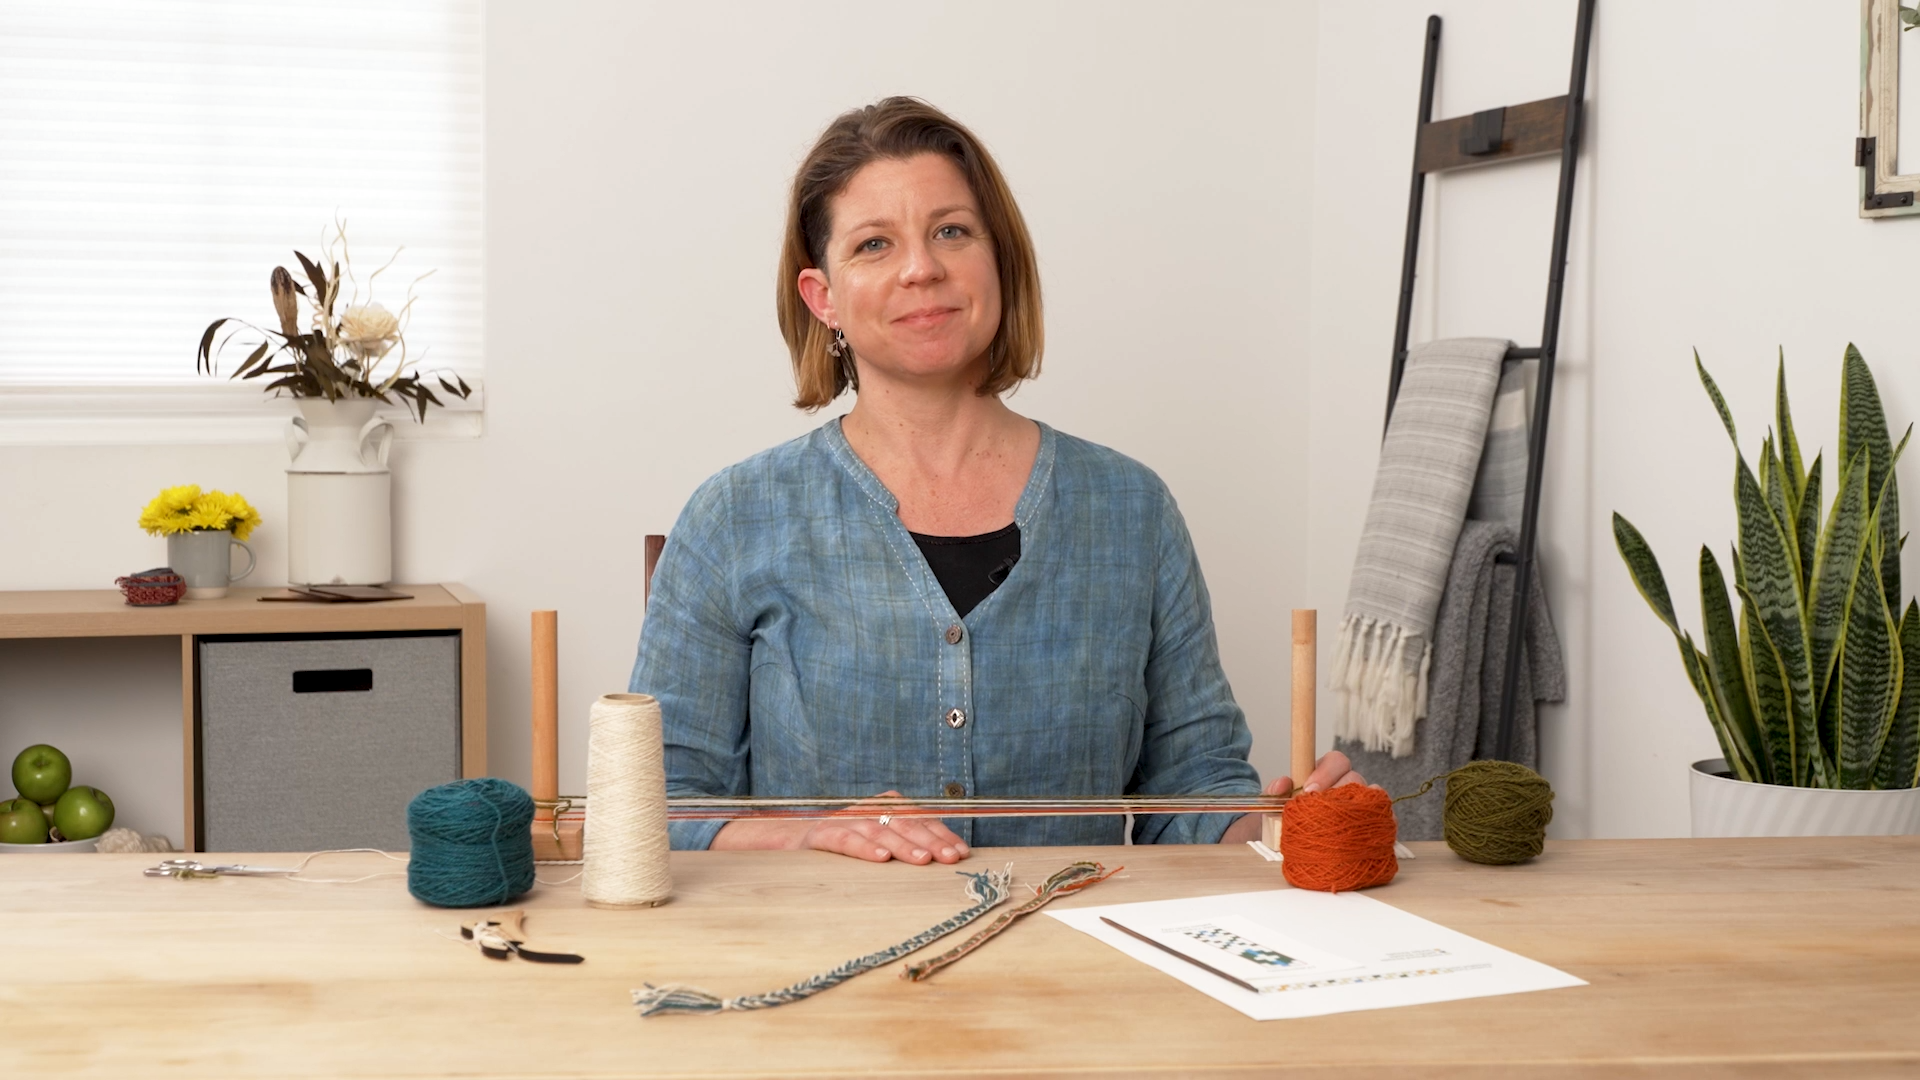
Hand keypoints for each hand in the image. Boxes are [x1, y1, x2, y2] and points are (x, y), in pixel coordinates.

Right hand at [712, 791, 970, 863]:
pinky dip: (864, 848)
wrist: (793, 840)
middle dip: (931, 841)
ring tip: (922, 859)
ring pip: (881, 830)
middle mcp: (870, 809)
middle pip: (907, 823)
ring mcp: (847, 820)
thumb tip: (948, 859)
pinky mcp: (824, 834)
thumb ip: (909, 844)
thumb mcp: (880, 842)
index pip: (923, 820)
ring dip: (903, 845)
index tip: (961, 853)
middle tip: (949, 858)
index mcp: (888, 808)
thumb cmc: (847, 846)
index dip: (943, 835)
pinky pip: (847, 839)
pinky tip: (880, 859)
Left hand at [1218, 751, 1372, 843]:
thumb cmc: (1289, 824)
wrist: (1298, 851)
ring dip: (1356, 810)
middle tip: (1320, 811)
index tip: (1309, 791)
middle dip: (1337, 792)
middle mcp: (1349, 786)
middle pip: (1355, 777)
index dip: (1325, 773)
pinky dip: (1381, 824)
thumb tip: (1283, 782)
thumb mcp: (1275, 809)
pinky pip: (1388, 818)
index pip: (1336, 760)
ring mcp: (1365, 805)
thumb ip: (1274, 794)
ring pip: (1372, 796)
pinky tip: (1363, 837)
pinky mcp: (1377, 824)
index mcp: (1327, 776)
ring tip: (1339, 828)